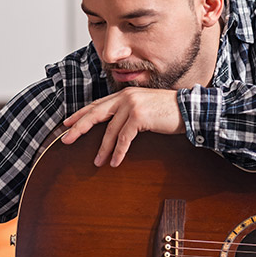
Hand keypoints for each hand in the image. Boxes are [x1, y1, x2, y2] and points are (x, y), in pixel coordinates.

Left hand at [61, 88, 183, 166]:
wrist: (189, 109)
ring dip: (103, 148)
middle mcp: (125, 96)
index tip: (67, 123)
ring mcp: (132, 105)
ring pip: (110, 130)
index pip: (97, 104)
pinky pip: (124, 138)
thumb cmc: (169, 111)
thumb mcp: (145, 107)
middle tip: (66, 140)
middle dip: (79, 128)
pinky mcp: (139, 116)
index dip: (81, 114)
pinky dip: (118, 151)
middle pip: (95, 114)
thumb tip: (116, 126)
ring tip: (96, 162)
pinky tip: (114, 161)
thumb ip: (129, 111)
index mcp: (124, 93)